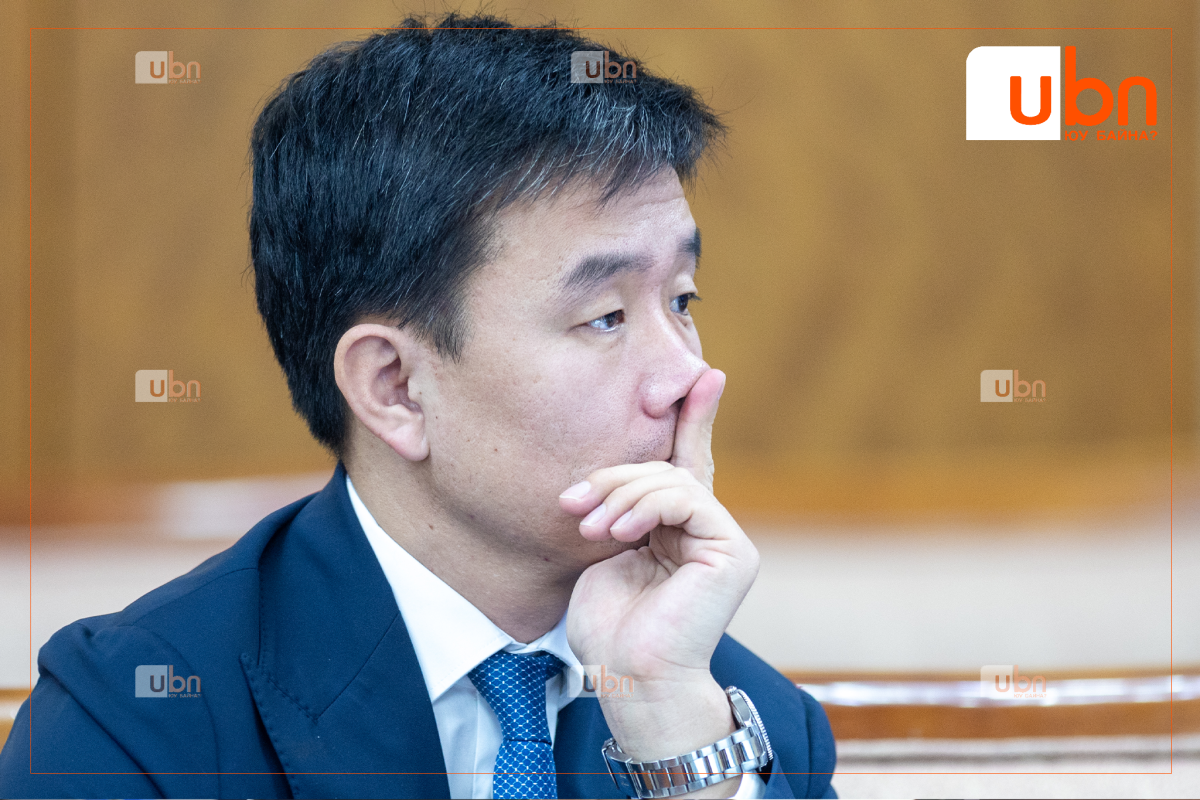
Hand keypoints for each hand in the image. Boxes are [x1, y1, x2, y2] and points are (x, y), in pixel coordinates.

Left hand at [559, 368, 759, 772]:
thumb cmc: (612, 626)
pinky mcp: (732, 550)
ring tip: (589, 524)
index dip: (694, 417)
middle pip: (668, 467)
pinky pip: (688, 498)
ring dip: (622, 494)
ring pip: (673, 479)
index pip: (687, 460)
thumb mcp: (607, 551)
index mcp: (681, 528)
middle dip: (615, 476)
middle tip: (573, 501)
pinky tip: (617, 529)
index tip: (703, 375)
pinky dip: (646, 506)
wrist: (630, 677)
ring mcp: (725, 539)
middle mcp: (709, 529)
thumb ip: (623, 509)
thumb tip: (614, 479)